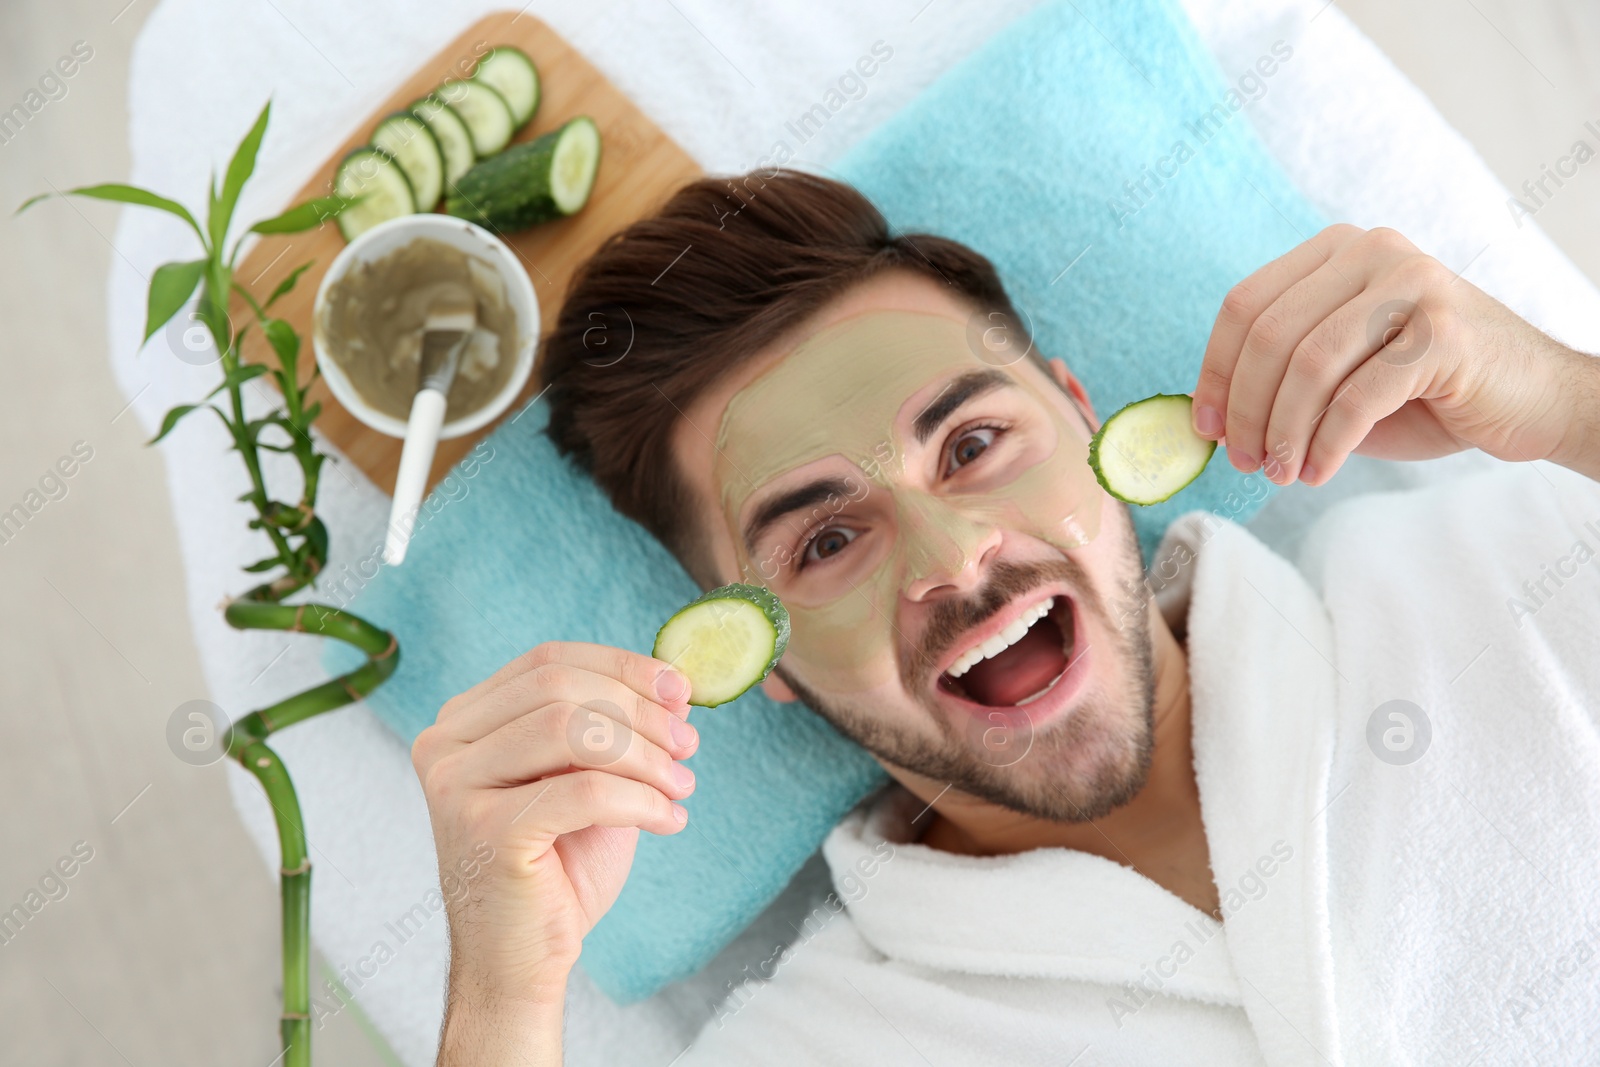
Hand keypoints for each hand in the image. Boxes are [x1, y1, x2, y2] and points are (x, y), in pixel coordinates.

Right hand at [411, 643, 696, 1062]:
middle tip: (688, 744)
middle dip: (639, 710)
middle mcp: (446, 745)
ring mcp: (457, 787)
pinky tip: (670, 820)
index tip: (680, 690)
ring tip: (681, 785)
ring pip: (573, 730)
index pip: (547, 660)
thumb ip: (621, 730)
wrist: (520, 962)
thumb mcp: (593, 782)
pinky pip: (585, 791)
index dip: (621, 666)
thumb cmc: (556, 871)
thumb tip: (675, 687)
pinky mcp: (486, 831)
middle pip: (559, 686)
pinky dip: (641, 799)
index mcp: (464, 722)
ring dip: (645, 755)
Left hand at [1191, 224, 1591, 484]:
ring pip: (1309, 366)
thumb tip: (1210, 421)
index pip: (1246, 305)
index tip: (1204, 427)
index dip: (1215, 371)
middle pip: (1271, 335)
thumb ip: (1282, 383)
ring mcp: (1413, 285)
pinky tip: (1317, 472)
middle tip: (1244, 462)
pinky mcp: (1443, 333)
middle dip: (1246, 410)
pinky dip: (1326, 445)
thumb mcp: (1341, 377)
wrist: (1533, 399)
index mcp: (1339, 251)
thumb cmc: (1427, 392)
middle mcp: (1374, 253)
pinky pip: (1357, 398)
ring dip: (1283, 432)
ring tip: (1280, 473)